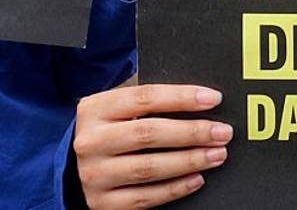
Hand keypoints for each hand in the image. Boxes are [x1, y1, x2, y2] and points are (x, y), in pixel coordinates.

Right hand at [74, 84, 230, 208]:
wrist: (74, 165)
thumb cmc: (109, 130)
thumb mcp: (117, 109)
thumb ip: (149, 103)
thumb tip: (199, 101)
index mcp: (95, 109)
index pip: (145, 97)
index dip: (182, 97)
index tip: (213, 99)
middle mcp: (91, 141)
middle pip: (148, 133)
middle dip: (192, 132)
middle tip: (223, 132)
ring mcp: (94, 174)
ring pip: (149, 168)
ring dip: (189, 161)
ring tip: (216, 154)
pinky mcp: (102, 202)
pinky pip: (145, 198)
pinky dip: (175, 188)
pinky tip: (197, 179)